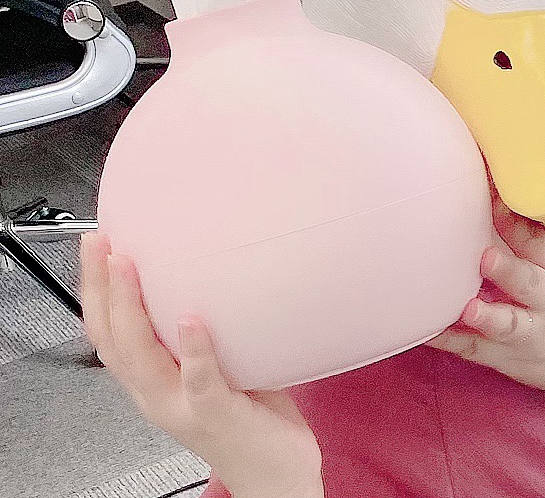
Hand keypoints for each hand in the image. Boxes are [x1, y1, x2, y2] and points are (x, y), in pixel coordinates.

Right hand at [80, 233, 323, 497]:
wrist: (274, 477)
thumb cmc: (250, 418)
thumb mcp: (216, 366)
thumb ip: (204, 332)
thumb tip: (214, 273)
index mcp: (154, 381)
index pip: (108, 332)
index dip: (95, 289)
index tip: (97, 246)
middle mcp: (158, 395)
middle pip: (112, 339)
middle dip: (100, 288)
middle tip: (100, 244)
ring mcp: (183, 407)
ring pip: (142, 359)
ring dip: (132, 309)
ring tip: (129, 267)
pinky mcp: (217, 415)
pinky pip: (201, 381)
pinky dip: (194, 350)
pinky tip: (192, 321)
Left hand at [428, 189, 544, 397]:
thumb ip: (525, 228)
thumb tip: (489, 180)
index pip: (541, 240)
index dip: (517, 221)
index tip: (494, 199)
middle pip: (530, 284)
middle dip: (510, 271)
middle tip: (486, 257)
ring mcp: (528, 331)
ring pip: (508, 326)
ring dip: (488, 318)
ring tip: (469, 310)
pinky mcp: (505, 355)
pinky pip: (476, 349)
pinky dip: (451, 340)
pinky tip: (428, 330)